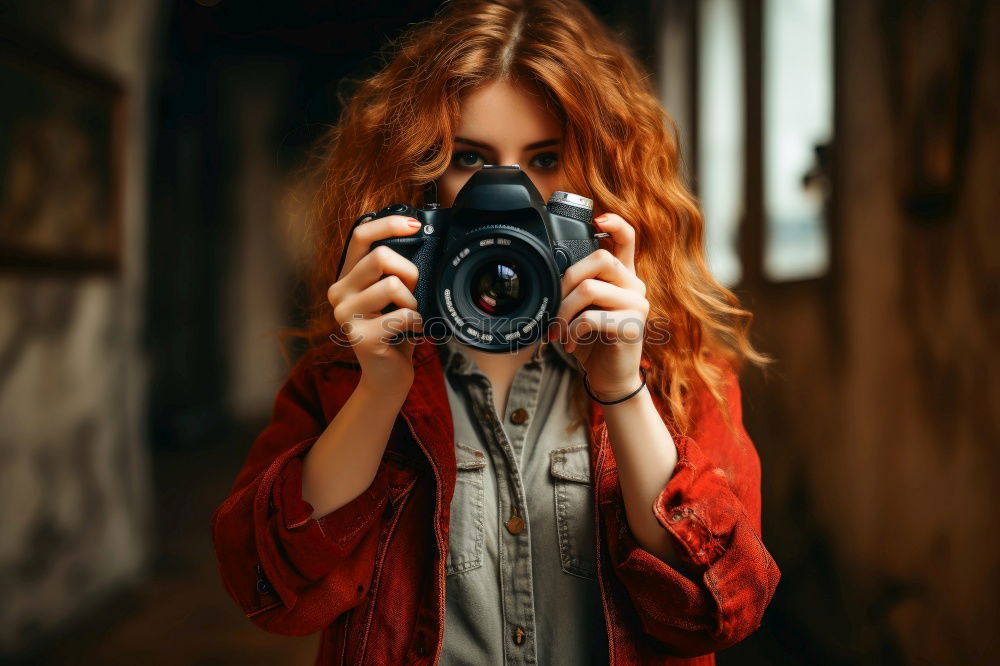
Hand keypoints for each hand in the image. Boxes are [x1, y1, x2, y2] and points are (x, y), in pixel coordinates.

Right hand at [327, 214, 423, 388]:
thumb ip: (393, 270)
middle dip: (409, 272)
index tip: (415, 225)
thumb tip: (419, 239)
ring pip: (391, 285)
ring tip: (409, 317)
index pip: (361, 235)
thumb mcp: (392, 295)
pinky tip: (411, 332)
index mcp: (347, 276)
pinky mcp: (359, 336)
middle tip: (412, 293)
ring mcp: (345, 315)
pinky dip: (417, 323)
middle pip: (380, 256)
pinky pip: (402, 315)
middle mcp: (339, 292)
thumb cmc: (395, 331)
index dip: (389, 224)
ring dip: (412, 302)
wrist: (388, 376)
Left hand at [549, 213, 647, 398]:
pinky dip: (572, 331)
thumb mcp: (584, 309)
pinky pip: (591, 318)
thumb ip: (579, 287)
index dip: (615, 224)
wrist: (609, 377)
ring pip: (590, 289)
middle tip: (554, 307)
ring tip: (558, 331)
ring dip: (564, 312)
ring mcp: (637, 305)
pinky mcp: (632, 326)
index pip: (627, 239)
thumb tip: (552, 273)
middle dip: (566, 281)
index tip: (598, 219)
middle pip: (600, 259)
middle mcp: (634, 286)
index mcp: (623, 277)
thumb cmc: (593, 341)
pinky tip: (570, 343)